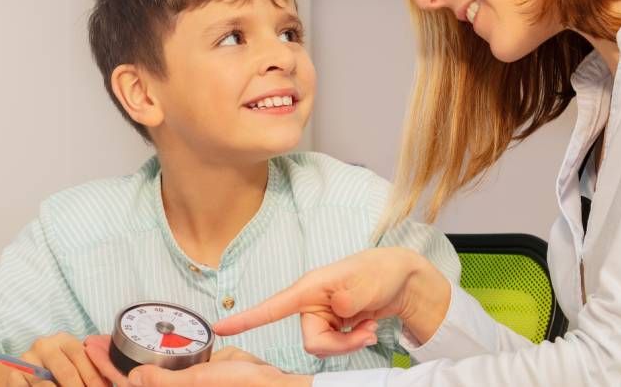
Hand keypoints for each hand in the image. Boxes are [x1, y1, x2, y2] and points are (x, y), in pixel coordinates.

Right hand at [7, 333, 108, 386]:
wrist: (24, 371)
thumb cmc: (56, 369)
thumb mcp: (73, 364)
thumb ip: (90, 370)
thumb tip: (113, 382)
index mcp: (64, 340)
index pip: (83, 358)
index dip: (95, 379)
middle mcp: (45, 346)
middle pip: (67, 373)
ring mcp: (27, 360)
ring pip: (47, 385)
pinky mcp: (13, 375)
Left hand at [83, 336, 307, 386]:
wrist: (275, 384)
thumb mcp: (199, 381)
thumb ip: (164, 383)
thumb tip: (131, 380)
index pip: (128, 385)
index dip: (106, 368)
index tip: (90, 347)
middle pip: (132, 378)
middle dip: (110, 360)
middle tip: (91, 339)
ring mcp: (182, 383)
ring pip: (147, 371)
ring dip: (126, 356)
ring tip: (107, 338)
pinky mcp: (194, 374)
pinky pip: (165, 364)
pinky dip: (150, 352)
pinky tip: (143, 339)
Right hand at [214, 247, 450, 356]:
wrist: (400, 280)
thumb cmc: (379, 272)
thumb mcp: (365, 283)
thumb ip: (347, 300)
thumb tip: (336, 313)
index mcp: (308, 289)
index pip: (272, 307)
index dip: (246, 319)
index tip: (221, 328)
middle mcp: (310, 304)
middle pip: (311, 342)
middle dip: (340, 345)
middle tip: (365, 332)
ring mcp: (321, 316)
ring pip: (323, 348)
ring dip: (350, 344)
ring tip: (369, 326)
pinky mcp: (332, 325)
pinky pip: (335, 347)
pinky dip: (354, 342)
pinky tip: (366, 327)